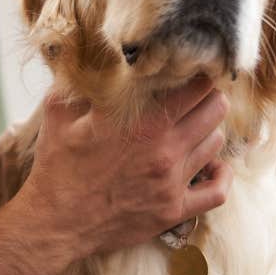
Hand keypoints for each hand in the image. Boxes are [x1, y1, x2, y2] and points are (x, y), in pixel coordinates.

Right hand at [0, 79, 230, 274]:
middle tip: (195, 96)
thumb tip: (89, 50)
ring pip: (215, 143)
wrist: (55, 224)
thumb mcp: (59, 112)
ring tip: (191, 128)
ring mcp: (172, 181)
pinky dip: (220, 175)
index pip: (195, 85)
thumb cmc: (56, 166)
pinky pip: (217, 191)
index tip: (191, 69)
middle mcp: (164, 149)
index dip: (198, 73)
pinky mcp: (174, 209)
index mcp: (141, 121)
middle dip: (208, 97)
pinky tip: (212, 166)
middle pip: (215, 109)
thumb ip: (79, 79)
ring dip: (208, 131)